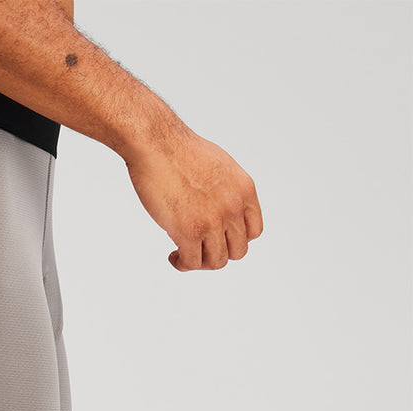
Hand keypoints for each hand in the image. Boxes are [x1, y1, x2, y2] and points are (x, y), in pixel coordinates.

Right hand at [124, 127, 263, 269]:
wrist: (157, 144)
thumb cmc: (180, 151)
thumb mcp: (220, 167)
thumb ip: (227, 191)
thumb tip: (218, 211)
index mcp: (244, 190)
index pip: (254, 230)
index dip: (236, 238)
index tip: (218, 237)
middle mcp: (233, 207)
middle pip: (238, 251)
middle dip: (218, 252)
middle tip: (200, 247)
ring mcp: (212, 221)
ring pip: (217, 261)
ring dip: (200, 262)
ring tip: (184, 253)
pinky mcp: (188, 232)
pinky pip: (192, 262)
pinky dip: (182, 264)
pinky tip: (173, 255)